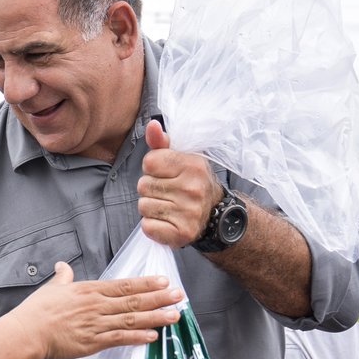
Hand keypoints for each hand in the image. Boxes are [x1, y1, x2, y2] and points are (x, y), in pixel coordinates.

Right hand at [16, 262, 183, 358]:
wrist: (27, 332)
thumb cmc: (37, 311)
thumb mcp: (52, 288)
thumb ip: (62, 277)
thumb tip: (62, 266)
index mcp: (89, 291)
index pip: (124, 285)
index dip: (146, 283)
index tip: (164, 281)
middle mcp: (97, 306)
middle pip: (134, 300)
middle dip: (159, 298)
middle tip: (180, 296)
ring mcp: (96, 324)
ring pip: (132, 319)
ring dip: (155, 318)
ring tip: (174, 316)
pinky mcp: (92, 342)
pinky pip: (120, 339)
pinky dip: (137, 337)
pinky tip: (153, 336)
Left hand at [137, 119, 223, 246]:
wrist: (215, 215)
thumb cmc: (192, 183)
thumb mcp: (182, 159)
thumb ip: (162, 143)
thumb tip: (152, 125)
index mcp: (193, 166)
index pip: (149, 162)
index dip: (153, 169)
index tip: (166, 174)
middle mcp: (193, 189)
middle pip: (143, 185)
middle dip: (151, 189)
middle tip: (168, 193)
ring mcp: (188, 213)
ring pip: (143, 206)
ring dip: (151, 208)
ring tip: (169, 207)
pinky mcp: (181, 233)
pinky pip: (147, 226)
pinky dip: (152, 225)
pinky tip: (167, 221)